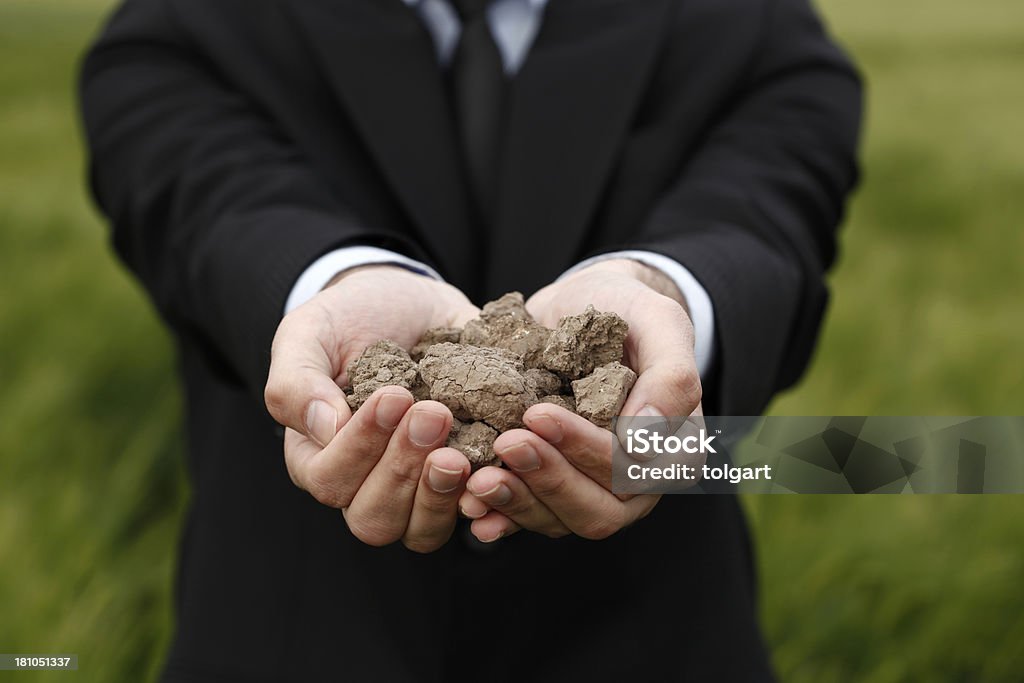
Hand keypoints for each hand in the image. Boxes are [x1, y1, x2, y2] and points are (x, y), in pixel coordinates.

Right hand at [265, 265, 479, 551]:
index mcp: (319, 457)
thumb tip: (324, 428)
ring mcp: (417, 490)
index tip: (394, 395)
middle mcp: (366, 485)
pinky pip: (475, 511)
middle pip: (375, 518)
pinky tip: (496, 469)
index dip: (360, 447)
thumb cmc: (349, 320)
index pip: (330, 479)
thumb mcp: (310, 334)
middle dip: (403, 469)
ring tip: (459, 450)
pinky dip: (487, 498)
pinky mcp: (464, 479)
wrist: (411, 304)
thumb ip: (297, 382)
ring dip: (441, 494)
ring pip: (422, 530)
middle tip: (434, 414)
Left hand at [459, 259, 703, 540]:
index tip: (538, 415)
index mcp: (673, 453)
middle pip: (598, 510)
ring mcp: (591, 493)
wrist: (578, 309)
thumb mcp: (658, 320)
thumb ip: (671, 375)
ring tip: (477, 478)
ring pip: (559, 520)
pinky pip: (528, 518)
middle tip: (505, 443)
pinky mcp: (550, 491)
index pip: (633, 472)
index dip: (587, 450)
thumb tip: (644, 440)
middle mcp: (636, 486)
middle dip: (548, 479)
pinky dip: (500, 515)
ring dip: (518, 501)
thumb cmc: (626, 310)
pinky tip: (471, 507)